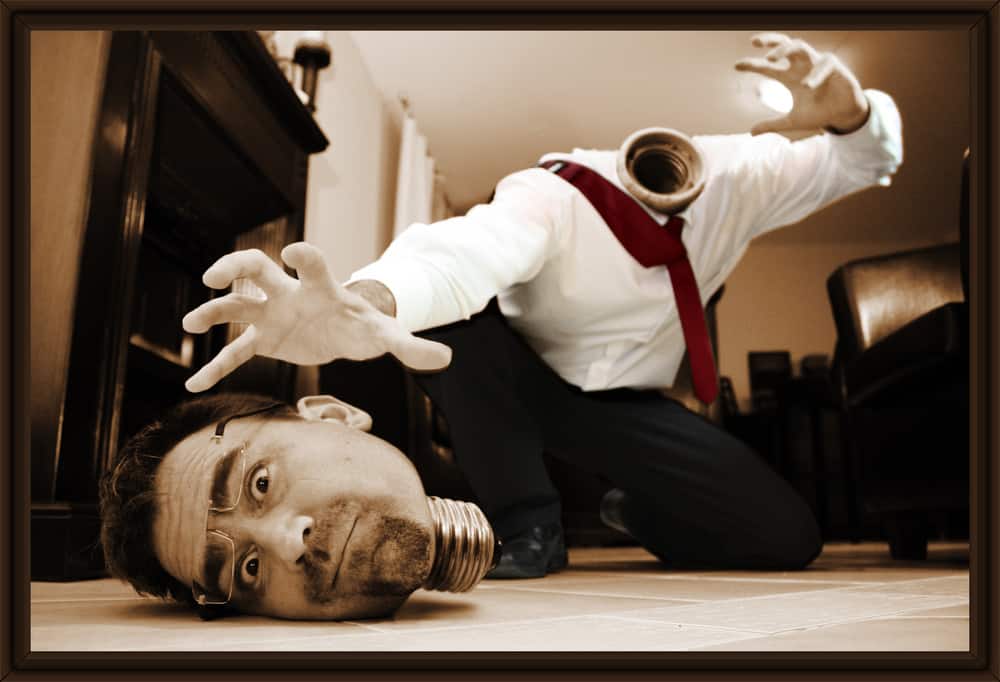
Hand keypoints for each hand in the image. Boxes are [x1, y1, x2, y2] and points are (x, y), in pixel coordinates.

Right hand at [182, 242, 451, 391]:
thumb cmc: (364, 325)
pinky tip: (194, 384)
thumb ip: (411, 345)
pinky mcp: (265, 339)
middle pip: (256, 269)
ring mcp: (272, 314)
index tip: (292, 255)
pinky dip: (216, 368)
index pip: (311, 263)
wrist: (346, 332)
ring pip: (236, 306)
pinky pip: (235, 354)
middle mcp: (289, 293)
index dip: (303, 257)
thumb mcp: (387, 336)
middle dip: (235, 268)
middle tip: (215, 277)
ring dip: (213, 313)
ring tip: (191, 325)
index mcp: (321, 287)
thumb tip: (446, 358)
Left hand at [735, 33, 869, 135]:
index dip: (753, 64)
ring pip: (801, 46)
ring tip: (771, 59)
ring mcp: (818, 64)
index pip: (768, 66)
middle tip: (753, 42)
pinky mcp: (835, 67)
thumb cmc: (819, 113)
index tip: (736, 66)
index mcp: (790, 76)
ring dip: (785, 49)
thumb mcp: (793, 121)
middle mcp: (802, 66)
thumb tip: (751, 133)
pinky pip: (824, 63)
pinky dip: (815, 74)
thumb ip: (773, 125)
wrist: (844, 116)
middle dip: (770, 41)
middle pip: (785, 45)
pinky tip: (807, 86)